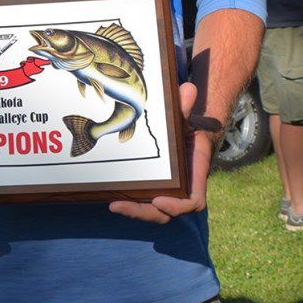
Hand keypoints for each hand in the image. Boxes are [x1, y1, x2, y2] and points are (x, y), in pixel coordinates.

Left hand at [109, 81, 211, 224]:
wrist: (183, 133)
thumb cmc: (186, 127)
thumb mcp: (184, 118)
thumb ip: (184, 107)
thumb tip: (188, 89)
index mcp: (194, 175)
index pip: (193, 201)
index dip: (178, 206)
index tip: (159, 202)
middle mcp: (181, 188)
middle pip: (166, 212)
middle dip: (144, 213)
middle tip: (119, 206)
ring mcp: (165, 190)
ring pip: (152, 211)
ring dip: (134, 210)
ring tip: (113, 204)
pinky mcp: (151, 188)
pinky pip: (142, 201)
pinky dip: (129, 202)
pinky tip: (108, 196)